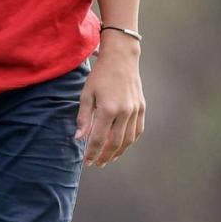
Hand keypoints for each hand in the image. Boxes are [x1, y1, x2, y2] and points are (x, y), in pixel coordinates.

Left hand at [75, 35, 145, 168]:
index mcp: (108, 109)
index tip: (86, 162)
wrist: (121, 58)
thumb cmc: (100, 75)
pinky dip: (130, 141)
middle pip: (115, 143)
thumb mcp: (86, 94)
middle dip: (105, 156)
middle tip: (96, 164)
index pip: (99, 138)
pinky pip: (137, 130)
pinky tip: (122, 145)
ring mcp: (135, 110)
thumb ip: (83, 117)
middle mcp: (124, 112)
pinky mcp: (142, 107)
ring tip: (108, 159)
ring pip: (128, 139)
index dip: (92, 152)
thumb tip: (79, 138)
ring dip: (118, 152)